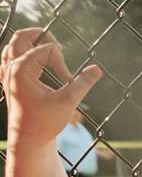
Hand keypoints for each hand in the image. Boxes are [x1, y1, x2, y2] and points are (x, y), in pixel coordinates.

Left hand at [2, 28, 101, 152]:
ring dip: (32, 43)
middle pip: (23, 36)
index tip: (69, 83)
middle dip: (44, 38)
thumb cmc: (45, 122)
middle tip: (60, 49)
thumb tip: (97, 69)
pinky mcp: (10, 80)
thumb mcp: (67, 102)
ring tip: (49, 52)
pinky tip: (36, 62)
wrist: (28, 140)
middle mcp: (11, 68)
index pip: (47, 50)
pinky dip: (23, 54)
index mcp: (21, 69)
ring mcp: (7, 73)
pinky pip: (10, 57)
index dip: (63, 64)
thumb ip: (83, 83)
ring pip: (15, 44)